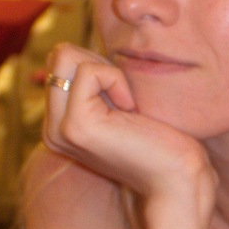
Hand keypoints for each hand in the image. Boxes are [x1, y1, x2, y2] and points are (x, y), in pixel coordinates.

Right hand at [42, 45, 213, 214]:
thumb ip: (96, 85)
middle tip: (126, 98)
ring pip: (65, 56)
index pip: (61, 62)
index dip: (100, 65)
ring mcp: (59, 129)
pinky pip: (89, 71)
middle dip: (100, 63)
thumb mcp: (120, 105)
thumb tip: (80, 50)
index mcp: (59, 124)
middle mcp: (51, 129)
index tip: (124, 98)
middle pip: (59, 55)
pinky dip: (116, 79)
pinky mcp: (76, 125)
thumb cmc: (160, 140)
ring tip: (127, 106)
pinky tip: (131, 110)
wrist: (177, 178)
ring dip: (108, 71)